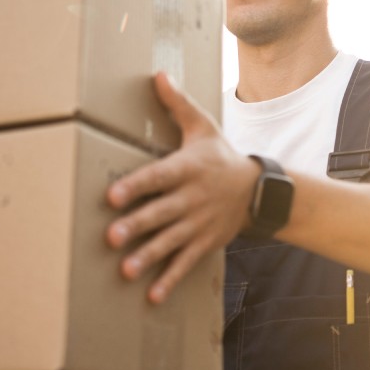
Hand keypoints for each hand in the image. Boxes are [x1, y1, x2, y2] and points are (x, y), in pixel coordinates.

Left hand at [106, 72, 258, 303]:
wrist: (259, 190)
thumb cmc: (221, 155)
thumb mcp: (204, 126)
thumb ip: (177, 104)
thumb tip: (157, 75)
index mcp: (188, 168)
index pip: (159, 176)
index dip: (136, 186)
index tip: (111, 196)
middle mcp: (193, 198)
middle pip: (162, 212)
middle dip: (137, 226)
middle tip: (111, 237)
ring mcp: (200, 223)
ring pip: (171, 242)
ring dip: (149, 257)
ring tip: (125, 270)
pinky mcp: (205, 243)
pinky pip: (187, 263)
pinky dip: (170, 280)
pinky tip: (152, 295)